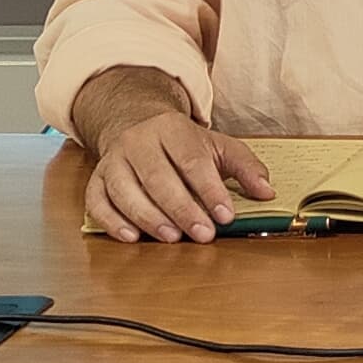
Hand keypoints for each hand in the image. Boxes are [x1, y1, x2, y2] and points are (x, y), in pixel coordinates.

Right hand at [83, 98, 275, 243]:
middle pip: (157, 177)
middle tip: (202, 234)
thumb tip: (266, 191)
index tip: (225, 215)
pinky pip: (97, 202)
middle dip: (181, 209)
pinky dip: (112, 221)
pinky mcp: (96, 180)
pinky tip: (132, 237)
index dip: (209, 190)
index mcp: (172, 129)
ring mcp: (113, 160)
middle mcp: (138, 142)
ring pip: (125, 190)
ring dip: (148, 217)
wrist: (137, 124)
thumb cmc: (182, 144)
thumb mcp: (218, 146)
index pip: (191, 160)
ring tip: (172, 237)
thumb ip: (245, 167)